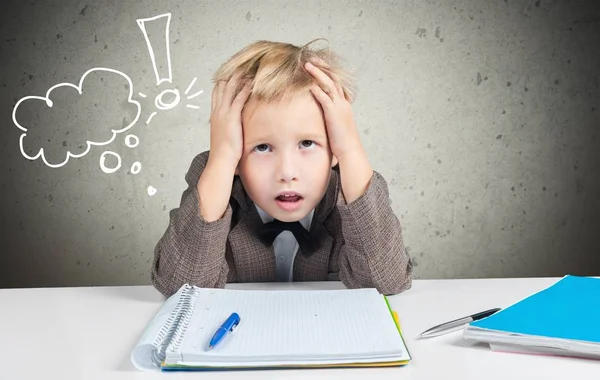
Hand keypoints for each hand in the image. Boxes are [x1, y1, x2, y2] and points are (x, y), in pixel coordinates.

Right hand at [209, 73, 251, 165]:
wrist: (221, 159)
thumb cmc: (224, 152)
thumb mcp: (224, 136)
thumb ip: (228, 129)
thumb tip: (233, 129)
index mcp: (215, 115)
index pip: (217, 92)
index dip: (223, 81)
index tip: (231, 72)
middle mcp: (217, 111)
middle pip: (222, 86)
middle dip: (231, 74)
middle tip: (240, 65)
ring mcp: (223, 113)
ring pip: (230, 88)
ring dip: (238, 77)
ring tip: (247, 68)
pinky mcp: (232, 116)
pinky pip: (239, 98)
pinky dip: (245, 89)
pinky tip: (252, 82)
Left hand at [305, 57, 372, 203]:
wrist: (350, 151)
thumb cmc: (342, 142)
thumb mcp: (337, 126)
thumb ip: (330, 118)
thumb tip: (323, 118)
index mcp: (344, 104)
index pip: (337, 84)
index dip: (328, 73)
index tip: (319, 66)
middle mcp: (343, 102)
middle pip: (333, 79)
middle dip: (322, 67)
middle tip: (311, 59)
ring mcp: (339, 107)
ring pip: (329, 84)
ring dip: (317, 73)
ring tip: (307, 65)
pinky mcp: (333, 113)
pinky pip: (324, 97)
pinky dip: (317, 89)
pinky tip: (308, 83)